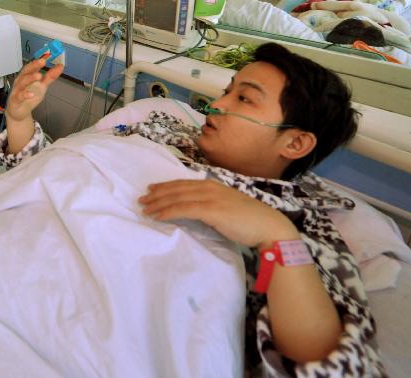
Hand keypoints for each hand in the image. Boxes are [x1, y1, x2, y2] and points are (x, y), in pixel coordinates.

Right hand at [5, 56, 63, 123]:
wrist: (19, 112)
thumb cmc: (29, 97)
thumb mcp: (42, 86)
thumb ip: (50, 77)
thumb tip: (60, 66)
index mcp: (27, 76)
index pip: (32, 66)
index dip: (38, 61)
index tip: (46, 56)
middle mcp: (21, 81)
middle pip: (26, 71)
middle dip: (34, 65)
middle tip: (42, 61)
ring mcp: (17, 90)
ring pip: (22, 82)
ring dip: (30, 78)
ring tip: (39, 75)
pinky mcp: (15, 100)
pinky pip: (19, 96)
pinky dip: (25, 95)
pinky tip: (31, 94)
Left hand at [139, 180, 298, 248]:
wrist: (269, 226)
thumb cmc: (251, 221)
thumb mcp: (228, 208)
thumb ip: (213, 206)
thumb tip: (198, 211)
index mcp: (214, 185)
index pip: (184, 184)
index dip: (166, 186)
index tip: (152, 189)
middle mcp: (209, 187)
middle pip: (177, 188)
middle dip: (157, 193)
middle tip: (141, 199)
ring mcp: (210, 197)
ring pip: (177, 198)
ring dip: (158, 203)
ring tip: (144, 208)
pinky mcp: (211, 210)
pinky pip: (183, 209)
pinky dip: (168, 211)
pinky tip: (157, 216)